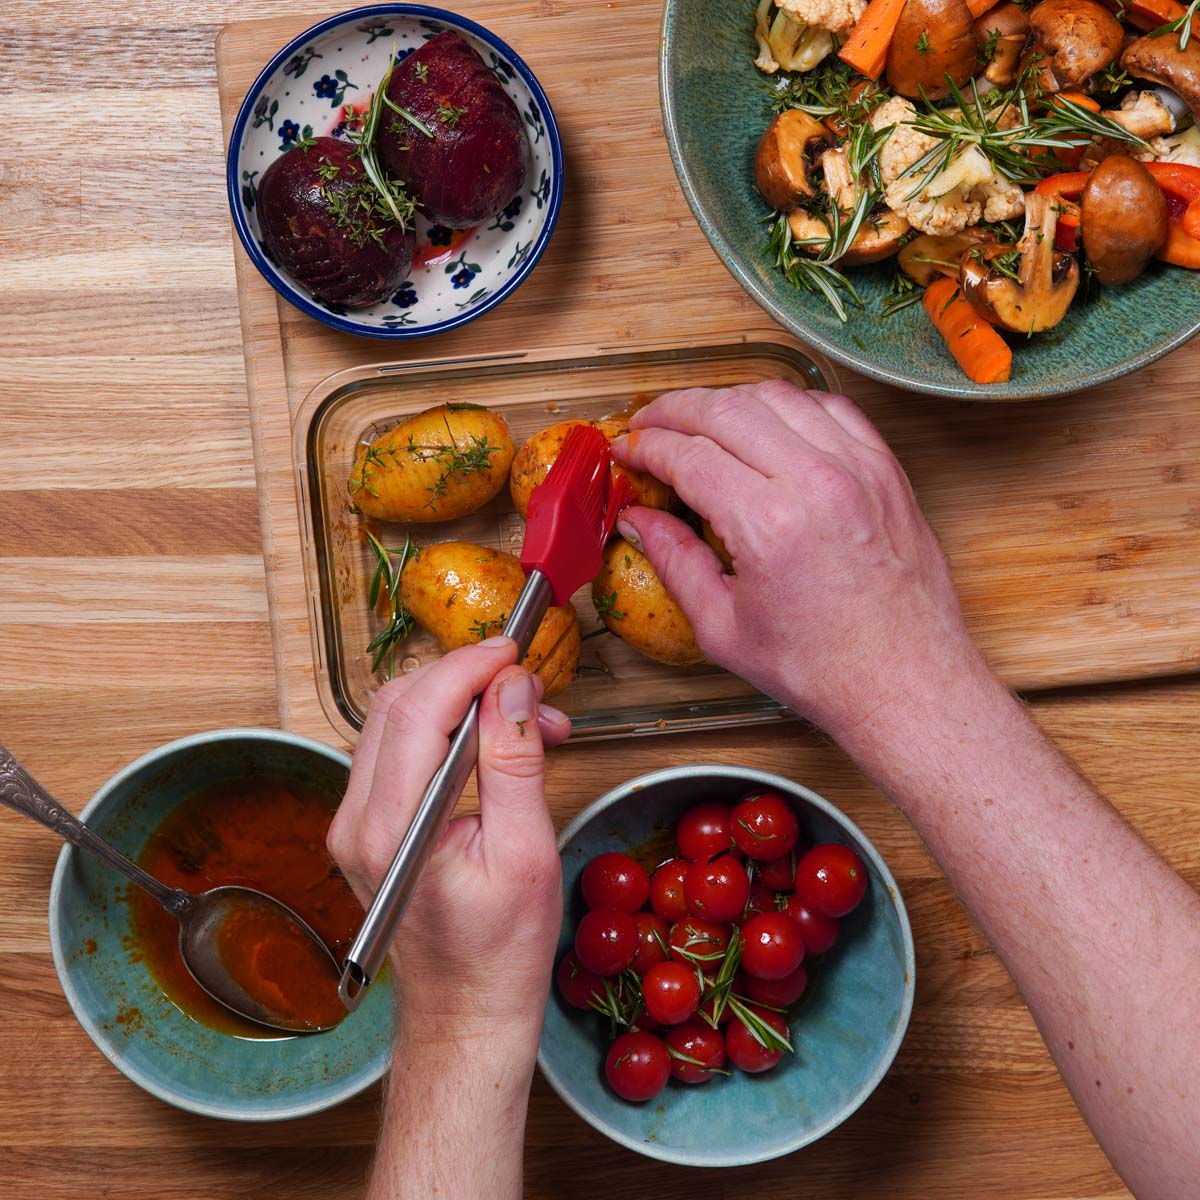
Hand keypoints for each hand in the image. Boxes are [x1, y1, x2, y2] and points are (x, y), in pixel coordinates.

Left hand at [327, 640, 570, 1048]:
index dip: (466, 669)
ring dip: (462, 702)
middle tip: (531, 690)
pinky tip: (497, 744)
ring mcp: (353, 822)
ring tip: (530, 722)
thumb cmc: (499, 952)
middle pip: (396, 705)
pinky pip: (400, 749)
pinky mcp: (367, 824)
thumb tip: (513, 688)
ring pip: (396, 720)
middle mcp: (355, 820)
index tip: (514, 651)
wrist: (465, 1011)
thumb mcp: (525, 852)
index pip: (416, 713)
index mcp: (389, 830)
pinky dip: (449, 729)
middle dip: (467, 680)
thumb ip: (515, 762)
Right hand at [612, 381, 984, 740]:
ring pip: (778, 396)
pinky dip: (789, 405)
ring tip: (700, 420)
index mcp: (769, 524)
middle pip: (726, 410)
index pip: (689, 455)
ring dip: (728, 400)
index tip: (627, 450)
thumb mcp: (724, 629)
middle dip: (674, 410)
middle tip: (648, 424)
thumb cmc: (824, 669)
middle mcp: (817, 483)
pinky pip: (831, 408)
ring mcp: (859, 469)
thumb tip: (638, 520)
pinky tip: (767, 423)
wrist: (907, 683)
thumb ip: (674, 562)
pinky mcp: (886, 471)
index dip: (646, 447)